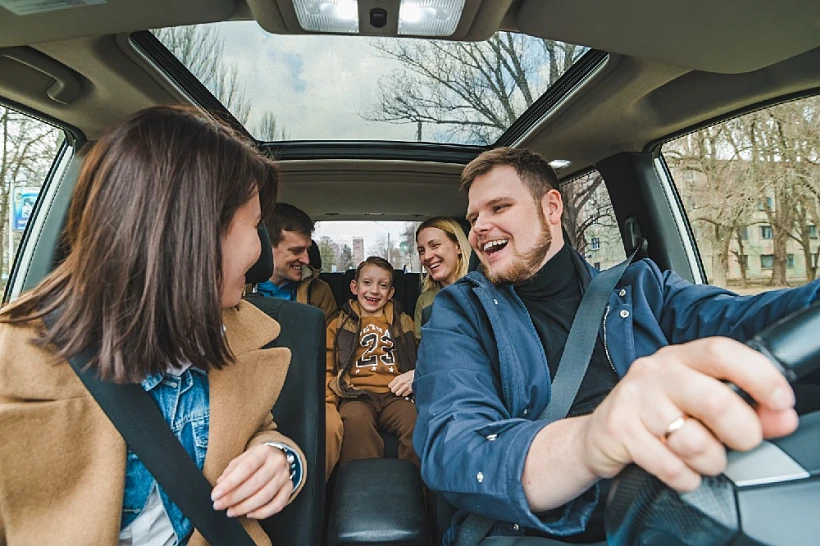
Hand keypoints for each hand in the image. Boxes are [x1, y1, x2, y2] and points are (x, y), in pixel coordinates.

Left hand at [211, 443, 292, 518]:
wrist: (278, 456)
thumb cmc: (256, 460)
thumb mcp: (242, 458)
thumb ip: (231, 471)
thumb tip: (220, 485)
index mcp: (263, 452)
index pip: (246, 468)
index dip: (229, 483)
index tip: (215, 495)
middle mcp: (276, 463)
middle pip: (255, 484)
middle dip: (233, 498)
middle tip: (219, 505)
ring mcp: (284, 476)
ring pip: (265, 496)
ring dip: (245, 507)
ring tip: (231, 511)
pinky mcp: (289, 488)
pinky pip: (278, 505)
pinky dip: (263, 513)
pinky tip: (249, 514)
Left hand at [389, 370, 414, 396]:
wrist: (420, 374)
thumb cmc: (413, 374)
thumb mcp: (404, 374)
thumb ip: (399, 379)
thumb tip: (394, 383)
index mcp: (399, 377)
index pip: (390, 385)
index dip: (391, 387)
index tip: (393, 387)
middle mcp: (401, 382)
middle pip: (392, 390)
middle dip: (395, 390)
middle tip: (397, 389)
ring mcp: (405, 386)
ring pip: (397, 394)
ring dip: (399, 393)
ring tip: (402, 391)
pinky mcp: (409, 390)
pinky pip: (404, 395)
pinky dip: (405, 394)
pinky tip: (406, 391)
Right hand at [583, 337, 797, 491]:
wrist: (597, 434)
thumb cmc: (656, 414)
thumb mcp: (698, 403)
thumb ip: (745, 409)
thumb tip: (782, 418)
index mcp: (680, 357)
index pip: (722, 352)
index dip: (758, 376)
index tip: (780, 402)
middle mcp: (655, 371)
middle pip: (714, 401)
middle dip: (741, 433)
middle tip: (741, 444)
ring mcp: (634, 398)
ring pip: (692, 440)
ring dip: (709, 462)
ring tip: (703, 459)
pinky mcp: (619, 428)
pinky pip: (668, 465)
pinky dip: (684, 478)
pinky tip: (679, 471)